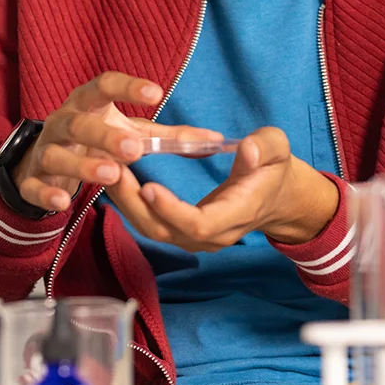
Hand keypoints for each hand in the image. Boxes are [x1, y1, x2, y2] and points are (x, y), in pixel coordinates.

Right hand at [11, 71, 163, 211]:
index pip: (104, 85)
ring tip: (112, 175)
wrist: (42, 158)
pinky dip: (47, 193)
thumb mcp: (130, 132)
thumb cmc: (95, 137)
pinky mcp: (32, 179)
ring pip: (57, 154)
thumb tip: (214, 140)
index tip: (156, 92)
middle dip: (105, 135)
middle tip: (135, 149)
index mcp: (88, 102)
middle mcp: (63, 121)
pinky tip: (64, 202)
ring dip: (83, 166)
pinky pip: (34, 186)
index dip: (128, 88)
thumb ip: (169, 137)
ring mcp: (45, 150)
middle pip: (80, 124)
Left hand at [106, 126, 339, 248]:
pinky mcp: (184, 230)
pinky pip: (152, 223)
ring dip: (126, 202)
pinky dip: (131, 202)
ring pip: (153, 230)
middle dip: (134, 204)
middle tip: (112, 169)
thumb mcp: (278, 148)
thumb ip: (265, 148)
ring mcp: (197, 237)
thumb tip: (247, 150)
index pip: (198, 224)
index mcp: (236, 214)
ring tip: (106, 168)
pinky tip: (117, 175)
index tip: (148, 185)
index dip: (171, 210)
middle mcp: (213, 235)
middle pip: (165, 232)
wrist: (278, 196)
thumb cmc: (275, 168)